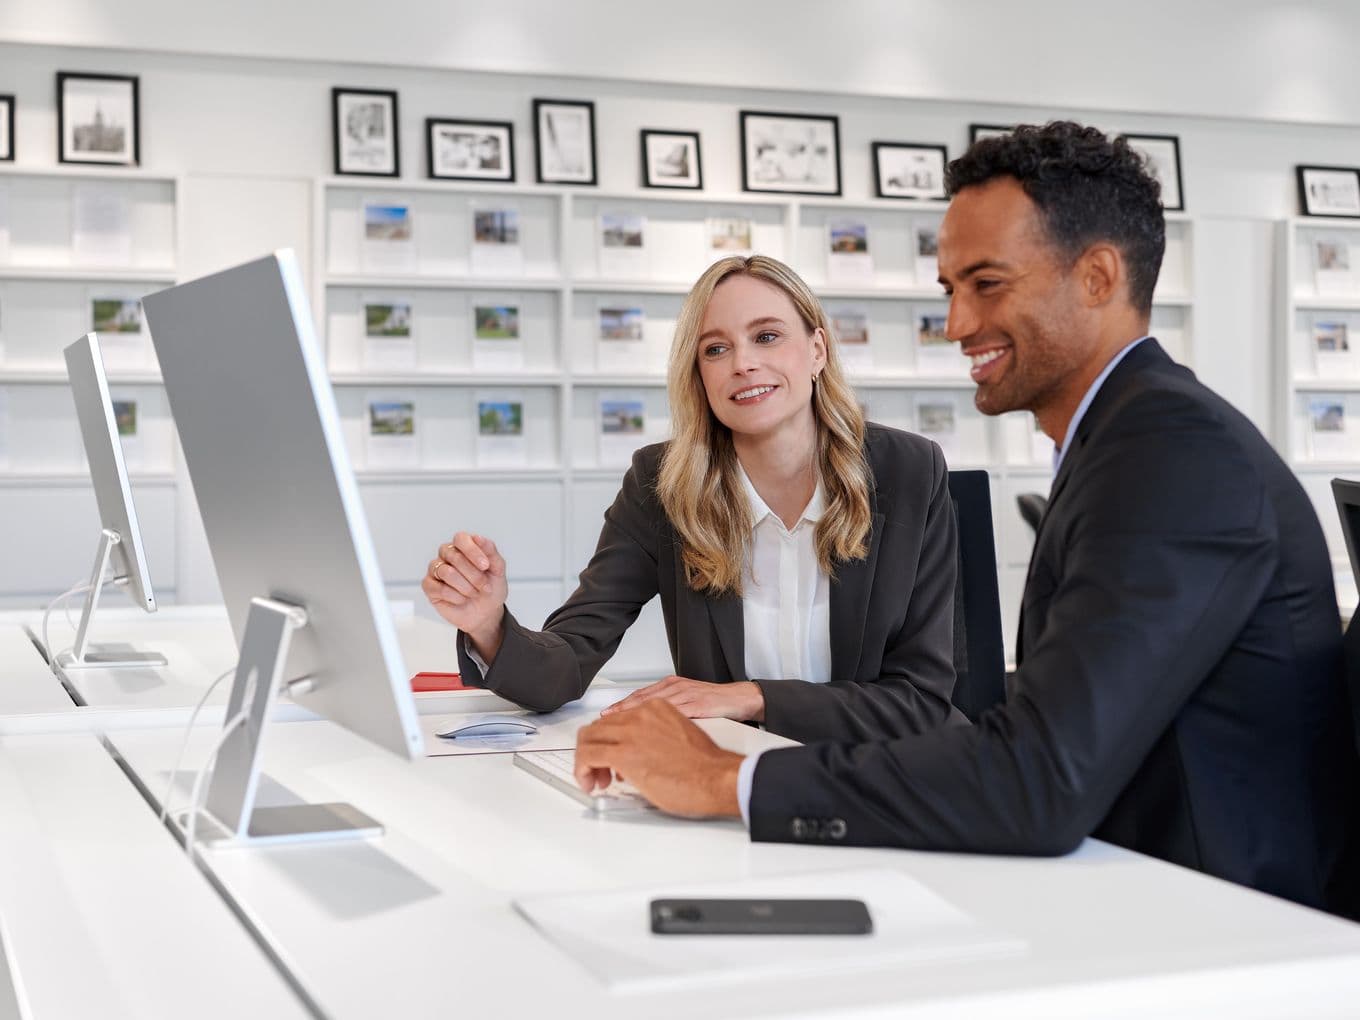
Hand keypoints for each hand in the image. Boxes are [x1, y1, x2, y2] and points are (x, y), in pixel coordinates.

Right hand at [420, 532, 507, 659]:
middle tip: (484, 586)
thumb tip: (478, 538)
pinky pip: (439, 588)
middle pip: (454, 556)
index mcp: (463, 547)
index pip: (461, 539)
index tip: (485, 566)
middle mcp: (447, 555)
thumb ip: (491, 552)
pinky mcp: (430, 587)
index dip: (473, 551)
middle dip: (474, 575)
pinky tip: (462, 599)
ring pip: (446, 572)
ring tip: (474, 593)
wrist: (486, 613)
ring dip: (466, 587)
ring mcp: (436, 570)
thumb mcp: (498, 570)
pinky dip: (455, 597)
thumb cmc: (490, 589)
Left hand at [574, 701, 743, 817]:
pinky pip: (588, 755)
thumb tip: (638, 755)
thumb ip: (655, 739)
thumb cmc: (706, 766)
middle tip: (600, 770)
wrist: (717, 777)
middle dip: (595, 749)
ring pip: (589, 738)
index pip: (618, 717)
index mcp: (657, 707)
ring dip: (587, 760)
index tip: (607, 752)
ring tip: (594, 778)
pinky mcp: (623, 752)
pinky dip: (583, 769)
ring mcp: (631, 731)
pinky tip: (590, 781)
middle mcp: (641, 713)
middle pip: (600, 725)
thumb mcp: (680, 737)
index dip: (609, 738)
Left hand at [601, 676, 764, 721]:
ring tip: (617, 725)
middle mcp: (677, 687)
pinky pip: (674, 713)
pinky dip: (659, 722)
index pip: (640, 695)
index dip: (621, 706)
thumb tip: (648, 729)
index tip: (605, 715)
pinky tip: (648, 730)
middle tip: (603, 721)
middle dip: (621, 710)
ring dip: (634, 714)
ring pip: (654, 704)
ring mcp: (688, 695)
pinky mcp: (700, 705)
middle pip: (642, 698)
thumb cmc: (717, 706)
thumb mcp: (687, 706)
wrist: (742, 700)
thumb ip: (669, 713)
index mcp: (672, 686)